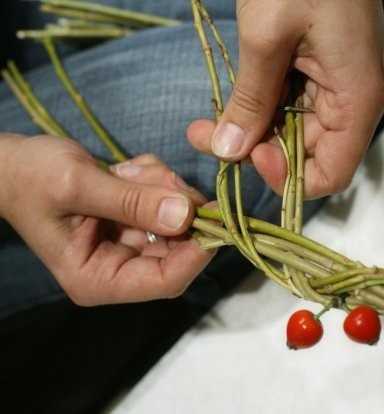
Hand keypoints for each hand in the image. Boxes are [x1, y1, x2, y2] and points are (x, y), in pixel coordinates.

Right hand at [0, 134, 215, 304]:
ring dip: (164, 188)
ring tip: (129, 170)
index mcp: (99, 279)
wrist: (11, 164)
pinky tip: (127, 169)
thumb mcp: (78, 186)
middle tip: (161, 177)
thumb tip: (184, 214)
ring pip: (178, 220)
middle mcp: (120, 268)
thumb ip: (131, 202)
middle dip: (179, 208)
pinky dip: (157, 180)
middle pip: (180, 249)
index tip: (215, 215)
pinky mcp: (136, 221)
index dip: (198, 252)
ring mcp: (131, 244)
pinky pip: (167, 202)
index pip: (166, 281)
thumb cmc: (31, 178)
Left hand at [187, 0, 383, 198]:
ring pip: (298, 132)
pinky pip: (296, 105)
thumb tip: (227, 151)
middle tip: (208, 137)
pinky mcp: (330, 71)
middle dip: (257, 151)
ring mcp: (346, 85)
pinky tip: (234, 97)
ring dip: (254, 129)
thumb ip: (249, 100)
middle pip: (311, 155)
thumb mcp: (266, 35)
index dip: (286, 178)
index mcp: (359, 98)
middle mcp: (359, 100)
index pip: (332, 174)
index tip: (247, 153)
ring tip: (208, 121)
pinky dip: (264, 107)